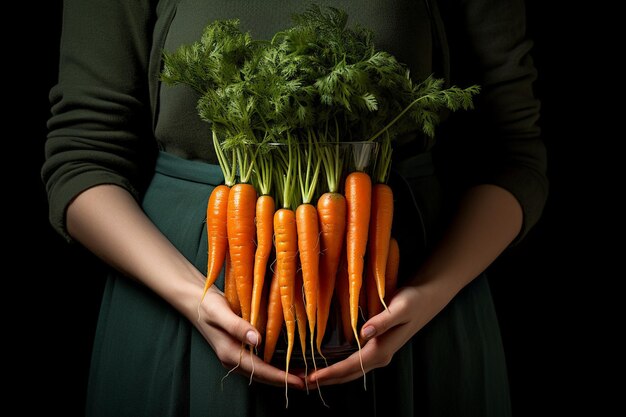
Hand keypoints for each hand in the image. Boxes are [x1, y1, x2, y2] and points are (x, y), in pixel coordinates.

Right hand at [192, 285, 305, 389]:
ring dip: (280, 376)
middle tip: (307, 383)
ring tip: (301, 376)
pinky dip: (273, 366)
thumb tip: (257, 340)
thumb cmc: (208, 305)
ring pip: (261, 372)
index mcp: (230, 353)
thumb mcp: (220, 312)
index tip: (298, 381)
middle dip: (284, 381)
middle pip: (263, 376)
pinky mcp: (238, 350)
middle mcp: (233, 359)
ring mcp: (235, 356)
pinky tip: (285, 363)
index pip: (260, 370)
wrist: (195, 301)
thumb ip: (237, 326)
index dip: (280, 377)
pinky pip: (259, 363)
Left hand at [307, 280, 452, 385]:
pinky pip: (353, 362)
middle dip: (325, 380)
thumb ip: (382, 320)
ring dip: (330, 375)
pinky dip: (338, 367)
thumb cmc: (413, 301)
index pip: (350, 367)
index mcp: (382, 350)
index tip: (311, 378)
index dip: (330, 374)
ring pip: (350, 371)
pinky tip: (326, 363)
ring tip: (308, 377)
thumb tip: (364, 333)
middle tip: (301, 382)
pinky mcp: (376, 347)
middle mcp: (379, 356)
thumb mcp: (400, 307)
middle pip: (347, 375)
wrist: (427, 299)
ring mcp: (378, 353)